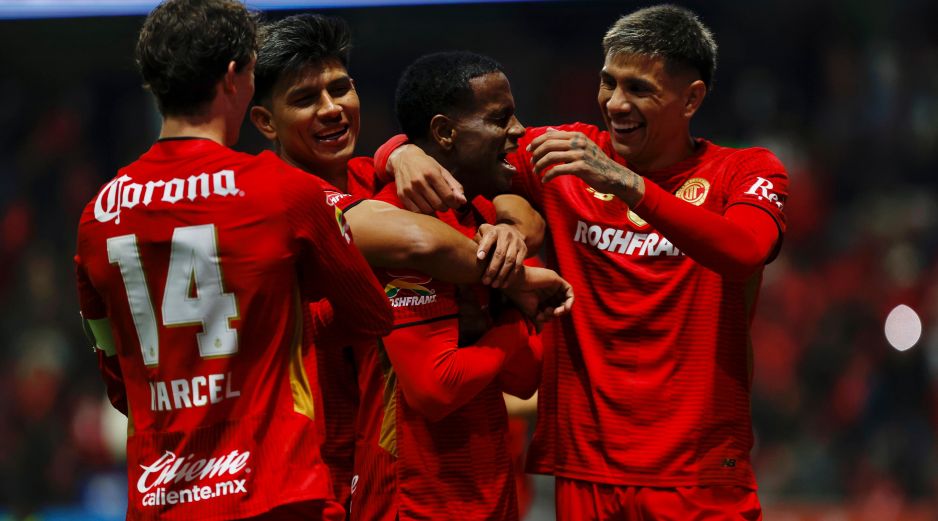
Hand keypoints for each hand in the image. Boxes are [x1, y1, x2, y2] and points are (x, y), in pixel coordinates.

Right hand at [389, 144, 466, 213]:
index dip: (454, 203)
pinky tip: (425, 204)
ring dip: (434, 209)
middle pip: (439, 205)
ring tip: (434, 201)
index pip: (448, 196)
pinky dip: (423, 210)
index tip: (455, 203)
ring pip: (428, 210)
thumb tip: (463, 201)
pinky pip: (416, 211)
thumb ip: (454, 186)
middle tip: (444, 202)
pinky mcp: (402, 195)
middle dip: (445, 206)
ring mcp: (409, 189)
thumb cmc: (426, 164)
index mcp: (432, 174)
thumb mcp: (442, 171)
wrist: (403, 158)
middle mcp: (420, 182)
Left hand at [475, 223, 526, 287]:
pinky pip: (518, 265)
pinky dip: (511, 276)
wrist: (510, 231)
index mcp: (494, 231)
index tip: (479, 258)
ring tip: (494, 285)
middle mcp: (507, 236)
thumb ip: (478, 241)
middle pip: (500, 253)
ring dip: (502, 275)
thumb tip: (476, 255)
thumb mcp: (483, 234)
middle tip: (485, 281)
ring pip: (510, 261)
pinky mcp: (523, 250)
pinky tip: (504, 284)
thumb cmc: (490, 237)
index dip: (484, 248)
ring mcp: (516, 242)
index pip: (489, 238)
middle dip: (492, 269)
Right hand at [503, 266, 573, 329]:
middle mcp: (548, 291)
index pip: (552, 310)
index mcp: (541, 298)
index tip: (539, 317)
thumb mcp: (532, 312)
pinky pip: (569, 290)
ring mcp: (552, 285)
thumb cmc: (521, 297)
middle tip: (549, 313)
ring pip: (566, 299)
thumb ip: (539, 320)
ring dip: (564, 309)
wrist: (516, 283)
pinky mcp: (556, 280)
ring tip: (557, 312)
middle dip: (557, 313)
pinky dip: (570, 301)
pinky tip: (565, 308)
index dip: (550, 317)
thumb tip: (539, 332)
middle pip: (560, 305)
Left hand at [528, 130, 644, 205]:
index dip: (536, 142)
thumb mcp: (582, 146)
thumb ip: (565, 138)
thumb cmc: (596, 162)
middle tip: (531, 163)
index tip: (528, 150)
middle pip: (548, 145)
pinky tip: (544, 180)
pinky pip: (558, 170)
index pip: (550, 135)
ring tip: (536, 172)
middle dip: (536, 154)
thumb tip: (548, 130)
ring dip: (539, 165)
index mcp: (577, 136)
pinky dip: (548, 175)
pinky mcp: (581, 168)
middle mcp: (578, 142)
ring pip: (550, 157)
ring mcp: (580, 154)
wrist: (613, 175)